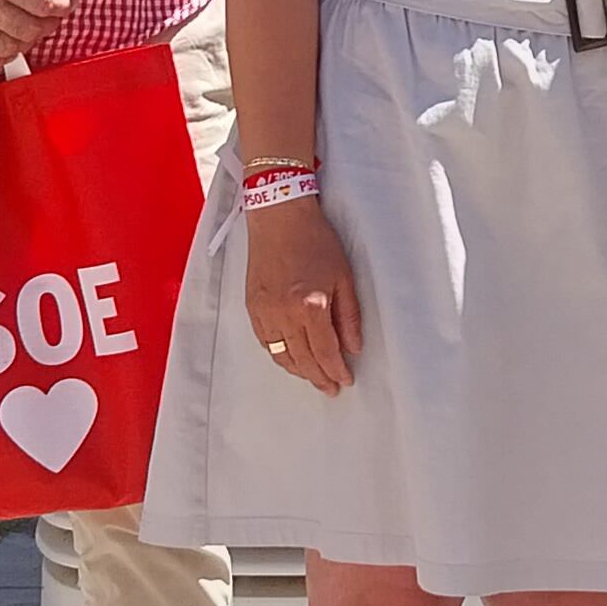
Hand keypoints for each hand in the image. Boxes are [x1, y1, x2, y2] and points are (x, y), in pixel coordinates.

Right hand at [244, 198, 363, 393]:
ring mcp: (265, 312)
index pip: (326, 351)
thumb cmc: (315, 241)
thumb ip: (349, 316)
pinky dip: (279, 355)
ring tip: (313, 377)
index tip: (345, 380)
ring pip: (281, 356)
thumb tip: (353, 348)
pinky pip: (265, 342)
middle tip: (330, 388)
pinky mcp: (252, 307)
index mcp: (310, 306)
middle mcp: (284, 314)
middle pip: (302, 360)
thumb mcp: (343, 276)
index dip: (336, 370)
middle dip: (319, 377)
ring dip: (299, 371)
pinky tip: (290, 358)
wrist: (279, 217)